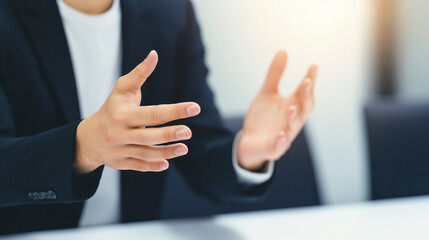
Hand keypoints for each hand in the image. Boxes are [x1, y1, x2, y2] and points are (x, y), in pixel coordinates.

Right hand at [74, 51, 200, 173]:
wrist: (88, 137)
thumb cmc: (111, 108)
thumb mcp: (122, 89)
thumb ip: (140, 73)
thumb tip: (154, 55)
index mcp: (123, 114)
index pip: (153, 113)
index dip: (175, 110)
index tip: (195, 107)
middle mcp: (120, 133)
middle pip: (148, 136)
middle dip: (169, 135)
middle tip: (188, 132)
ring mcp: (120, 150)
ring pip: (145, 153)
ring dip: (166, 152)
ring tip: (184, 148)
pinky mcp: (121, 163)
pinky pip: (138, 166)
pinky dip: (152, 166)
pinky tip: (166, 164)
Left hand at [237, 50, 317, 170]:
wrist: (250, 142)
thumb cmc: (263, 118)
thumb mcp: (266, 93)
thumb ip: (275, 75)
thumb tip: (283, 51)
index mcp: (293, 105)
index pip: (305, 92)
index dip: (310, 79)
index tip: (313, 66)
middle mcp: (292, 119)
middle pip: (305, 108)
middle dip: (307, 96)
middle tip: (307, 81)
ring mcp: (285, 134)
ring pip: (293, 126)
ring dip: (294, 117)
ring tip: (291, 107)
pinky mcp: (275, 148)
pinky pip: (280, 145)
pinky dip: (282, 140)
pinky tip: (281, 133)